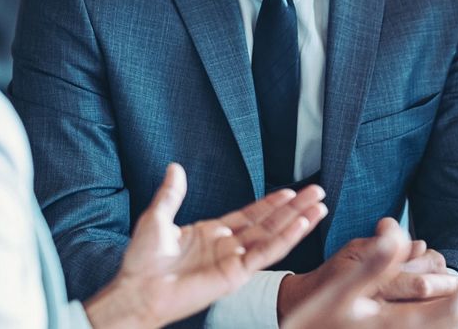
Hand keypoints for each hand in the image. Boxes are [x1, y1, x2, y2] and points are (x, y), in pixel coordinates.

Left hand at [84, 163, 326, 328]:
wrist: (138, 289)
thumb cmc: (143, 262)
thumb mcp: (157, 218)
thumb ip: (171, 193)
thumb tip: (174, 168)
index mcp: (211, 234)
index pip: (249, 215)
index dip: (270, 203)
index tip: (290, 191)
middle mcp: (227, 247)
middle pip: (269, 223)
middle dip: (294, 208)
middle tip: (316, 192)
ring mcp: (234, 261)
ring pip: (273, 237)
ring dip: (298, 221)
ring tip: (319, 206)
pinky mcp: (236, 274)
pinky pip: (266, 254)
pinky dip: (286, 239)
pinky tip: (302, 225)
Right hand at [277, 217, 457, 318]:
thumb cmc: (316, 316)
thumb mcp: (340, 288)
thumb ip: (373, 263)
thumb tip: (398, 233)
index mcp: (396, 324)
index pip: (449, 307)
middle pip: (456, 319)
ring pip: (447, 327)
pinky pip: (434, 328)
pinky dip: (450, 315)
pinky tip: (456, 302)